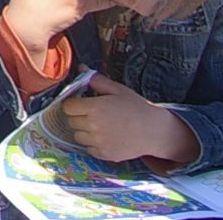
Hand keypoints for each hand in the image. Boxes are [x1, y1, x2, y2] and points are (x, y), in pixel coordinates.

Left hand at [61, 74, 198, 165]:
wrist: (155, 131)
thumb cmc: (137, 108)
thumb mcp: (118, 90)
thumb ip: (97, 80)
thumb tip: (81, 68)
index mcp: (95, 107)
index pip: (68, 107)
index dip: (74, 104)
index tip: (82, 104)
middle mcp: (93, 125)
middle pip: (71, 121)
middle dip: (79, 117)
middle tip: (93, 115)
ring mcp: (99, 142)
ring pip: (78, 136)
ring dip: (84, 131)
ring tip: (100, 127)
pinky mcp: (105, 154)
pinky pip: (89, 149)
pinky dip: (94, 144)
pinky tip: (106, 137)